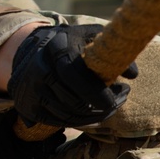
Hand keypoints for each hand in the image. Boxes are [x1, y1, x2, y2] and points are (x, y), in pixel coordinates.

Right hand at [7, 24, 137, 127]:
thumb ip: (111, 51)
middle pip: (73, 101)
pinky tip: (91, 115)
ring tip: (108, 109)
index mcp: (56, 48)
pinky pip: (56, 122)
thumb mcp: (90, 36)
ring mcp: (31, 89)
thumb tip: (132, 74)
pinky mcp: (27, 105)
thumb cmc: (69, 42)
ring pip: (66, 115)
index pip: (74, 75)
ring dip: (92, 118)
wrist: (30, 48)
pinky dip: (77, 122)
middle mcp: (39, 69)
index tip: (120, 95)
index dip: (98, 92)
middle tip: (119, 104)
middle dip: (101, 109)